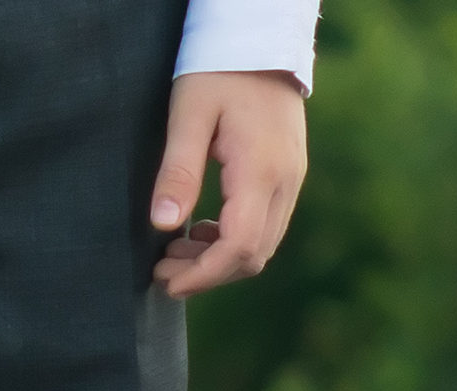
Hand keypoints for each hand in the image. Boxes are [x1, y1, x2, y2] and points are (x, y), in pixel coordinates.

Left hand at [150, 71, 307, 298]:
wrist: (260, 41)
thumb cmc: (219, 71)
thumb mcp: (188, 114)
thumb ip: (178, 171)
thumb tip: (164, 225)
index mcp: (260, 171)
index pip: (238, 247)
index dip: (203, 275)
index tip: (168, 282)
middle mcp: (285, 183)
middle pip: (253, 256)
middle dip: (208, 274)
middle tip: (163, 270)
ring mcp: (292, 181)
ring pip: (262, 246)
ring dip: (220, 260)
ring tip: (176, 252)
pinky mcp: (289, 176)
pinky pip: (266, 226)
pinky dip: (234, 241)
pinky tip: (203, 231)